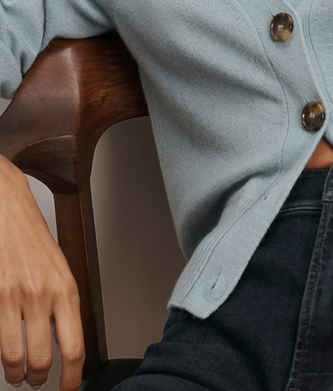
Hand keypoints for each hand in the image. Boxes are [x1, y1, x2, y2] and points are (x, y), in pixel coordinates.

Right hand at [0, 163, 84, 390]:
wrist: (9, 210)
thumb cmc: (34, 242)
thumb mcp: (60, 272)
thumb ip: (63, 306)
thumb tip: (65, 344)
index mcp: (66, 290)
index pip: (75, 348)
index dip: (71, 378)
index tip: (67, 389)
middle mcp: (43, 295)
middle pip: (43, 361)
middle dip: (39, 380)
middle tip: (37, 381)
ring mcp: (15, 297)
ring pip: (15, 359)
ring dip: (16, 374)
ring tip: (17, 373)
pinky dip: (0, 355)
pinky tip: (4, 352)